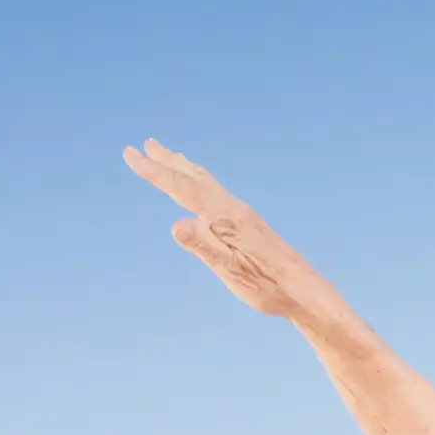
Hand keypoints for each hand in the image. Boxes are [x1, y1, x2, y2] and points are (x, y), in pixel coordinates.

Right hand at [123, 139, 337, 322]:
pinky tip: (200, 189)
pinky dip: (200, 181)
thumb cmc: (268, 285)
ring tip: (168, 154)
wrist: (304, 290)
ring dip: (184, 167)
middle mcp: (234, 209)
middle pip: (194, 177)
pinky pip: (216, 193)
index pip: (182, 187)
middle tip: (145, 144)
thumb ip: (203, 247)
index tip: (129, 153)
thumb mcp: (231, 271)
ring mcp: (242, 215)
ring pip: (207, 183)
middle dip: (167, 161)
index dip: (154, 170)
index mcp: (226, 216)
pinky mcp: (247, 224)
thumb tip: (175, 224)